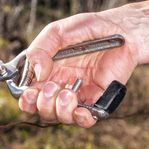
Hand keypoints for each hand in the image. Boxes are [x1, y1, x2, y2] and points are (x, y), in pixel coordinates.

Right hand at [18, 0, 148, 127]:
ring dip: (60, 111)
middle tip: (54, 88)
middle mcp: (60, 85)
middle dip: (43, 105)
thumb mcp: (60, 31)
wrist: (122, 31)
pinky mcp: (97, 100)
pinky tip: (82, 111)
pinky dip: (81, 120)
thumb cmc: (89, 29)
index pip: (28, 94)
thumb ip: (42, 48)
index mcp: (47, 71)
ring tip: (69, 94)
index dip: (26, 100)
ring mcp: (78, 94)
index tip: (30, 92)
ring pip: (61, 117)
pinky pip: (86, 120)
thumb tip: (37, 72)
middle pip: (42, 110)